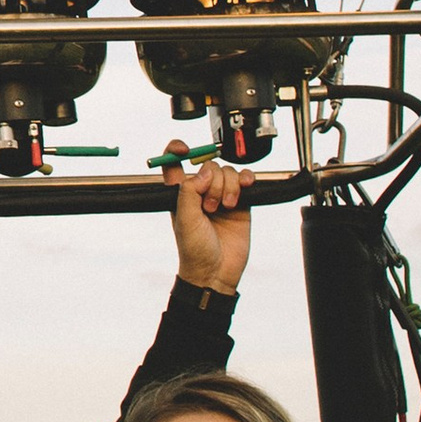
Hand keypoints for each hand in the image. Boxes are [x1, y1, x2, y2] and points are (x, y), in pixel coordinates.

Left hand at [166, 146, 251, 296]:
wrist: (216, 272)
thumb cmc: (194, 250)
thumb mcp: (184, 219)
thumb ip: (189, 191)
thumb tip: (204, 171)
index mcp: (181, 194)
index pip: (174, 163)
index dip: (176, 150)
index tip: (184, 149)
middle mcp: (200, 192)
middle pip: (209, 166)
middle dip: (212, 181)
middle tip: (210, 206)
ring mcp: (221, 196)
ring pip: (228, 172)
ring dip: (228, 186)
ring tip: (225, 207)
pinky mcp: (241, 202)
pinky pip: (245, 180)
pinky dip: (246, 179)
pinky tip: (245, 188)